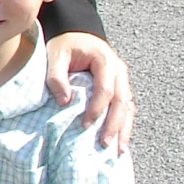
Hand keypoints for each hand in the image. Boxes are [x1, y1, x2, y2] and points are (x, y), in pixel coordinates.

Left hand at [45, 31, 133, 152]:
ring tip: (118, 150)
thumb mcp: (55, 55)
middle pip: (122, 101)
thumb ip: (57, 76)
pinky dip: (124, 124)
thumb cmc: (65, 45)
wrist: (77, 33)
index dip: (96, 109)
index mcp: (105, 61)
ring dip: (124, 129)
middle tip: (105, 144)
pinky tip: (121, 140)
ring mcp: (123, 80)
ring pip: (128, 107)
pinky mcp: (121, 88)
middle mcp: (119, 71)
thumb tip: (64, 102)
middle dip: (114, 125)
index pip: (105, 89)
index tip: (84, 125)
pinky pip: (126, 108)